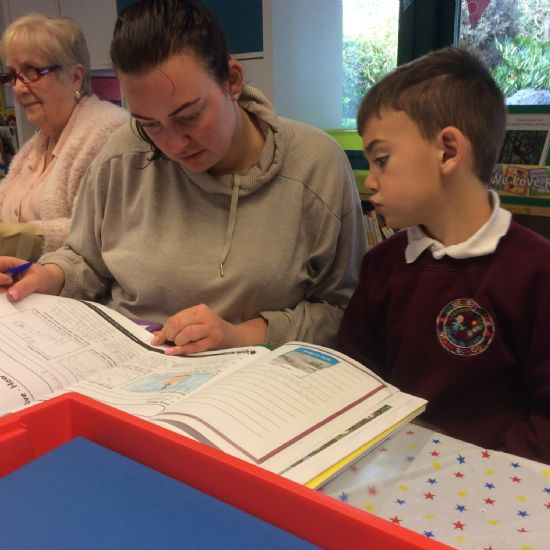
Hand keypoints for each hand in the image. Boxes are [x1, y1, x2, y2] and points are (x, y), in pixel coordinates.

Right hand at [0, 258, 64, 300]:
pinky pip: (1, 301)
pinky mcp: (4, 296)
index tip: (8, 280)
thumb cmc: (44, 277)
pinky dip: (4, 305)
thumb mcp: (38, 279)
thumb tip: (11, 296)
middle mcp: (0, 275)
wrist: (50, 285)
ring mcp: (1, 287)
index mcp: (6, 264)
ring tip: (13, 302)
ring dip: (2, 299)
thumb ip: (25, 286)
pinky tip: (12, 308)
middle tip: (9, 296)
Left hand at [151, 303, 266, 354]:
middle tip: (168, 342)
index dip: (164, 329)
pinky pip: (195, 346)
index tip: (156, 340)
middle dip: (169, 334)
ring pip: (187, 332)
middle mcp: (205, 316)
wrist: (235, 337)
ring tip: (177, 345)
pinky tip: (175, 351)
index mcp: (199, 310)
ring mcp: (211, 327)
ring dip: (177, 341)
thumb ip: (178, 329)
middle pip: (179, 323)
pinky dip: (183, 349)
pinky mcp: (215, 339)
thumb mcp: (196, 325)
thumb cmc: (212, 332)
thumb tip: (155, 337)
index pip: (176, 318)